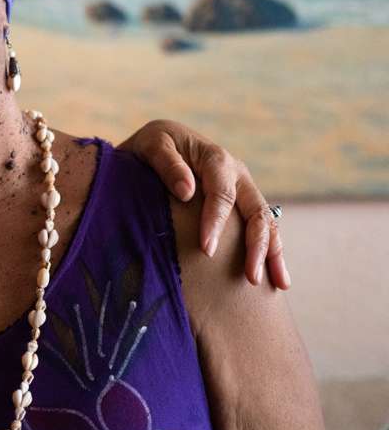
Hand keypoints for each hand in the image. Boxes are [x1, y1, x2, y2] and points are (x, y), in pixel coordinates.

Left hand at [119, 119, 288, 289]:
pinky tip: (275, 279)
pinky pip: (262, 229)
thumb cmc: (151, 145)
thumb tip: (186, 191)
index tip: (207, 250)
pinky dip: (271, 252)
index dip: (215, 222)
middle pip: (256, 212)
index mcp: (216, 159)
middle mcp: (237, 175)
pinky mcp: (242, 205)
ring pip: (267, 223)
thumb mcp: (153, 144)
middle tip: (250, 278)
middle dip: (257, 246)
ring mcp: (243, 190)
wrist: (158, 144)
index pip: (221, 194)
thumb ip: (167, 163)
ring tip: (278, 285)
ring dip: (273, 253)